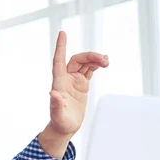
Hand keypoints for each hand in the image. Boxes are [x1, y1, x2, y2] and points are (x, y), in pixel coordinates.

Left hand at [38, 31, 108, 158]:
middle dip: (90, 56)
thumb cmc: (60, 122)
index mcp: (58, 83)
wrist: (65, 127)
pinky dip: (96, 64)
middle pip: (77, 59)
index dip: (60, 47)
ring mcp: (74, 80)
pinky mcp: (81, 84)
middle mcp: (65, 79)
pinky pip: (89, 69)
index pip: (58, 60)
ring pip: (84, 63)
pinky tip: (104, 62)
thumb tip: (52, 93)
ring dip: (95, 59)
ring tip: (107, 62)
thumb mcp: (58, 115)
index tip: (62, 33)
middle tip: (104, 60)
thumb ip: (56, 104)